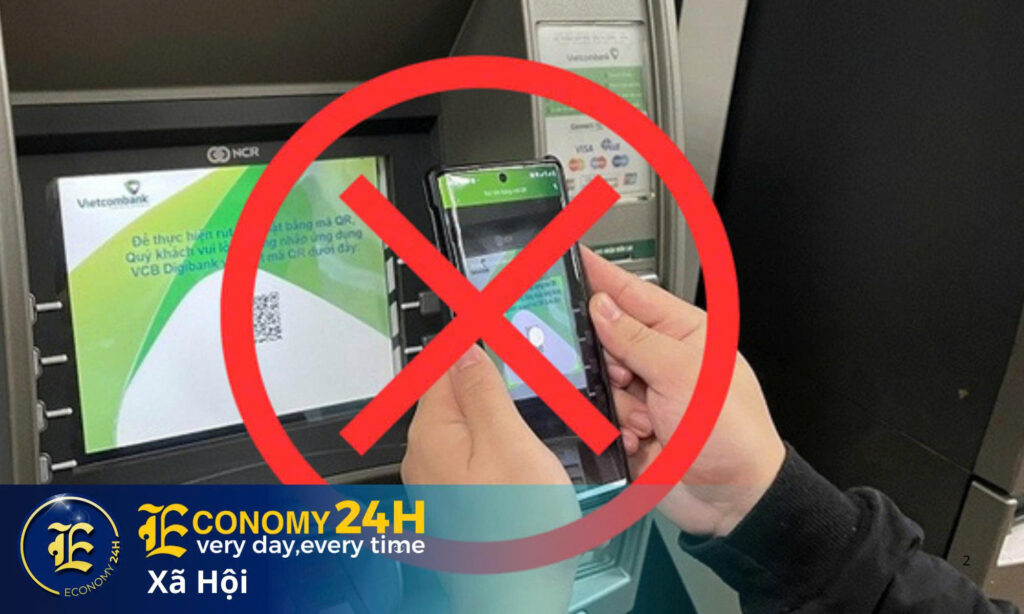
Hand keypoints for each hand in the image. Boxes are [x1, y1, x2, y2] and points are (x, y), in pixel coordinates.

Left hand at [402, 345, 577, 613]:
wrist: (512, 600)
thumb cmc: (514, 533)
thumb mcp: (510, 445)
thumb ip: (485, 392)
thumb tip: (463, 345)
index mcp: (433, 432)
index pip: (442, 363)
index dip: (470, 337)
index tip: (490, 315)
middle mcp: (425, 455)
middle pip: (453, 393)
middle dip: (484, 372)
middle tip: (519, 354)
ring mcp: (439, 481)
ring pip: (466, 424)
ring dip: (494, 406)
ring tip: (528, 394)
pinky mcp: (458, 501)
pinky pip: (474, 453)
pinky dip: (497, 438)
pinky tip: (523, 444)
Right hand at [583, 248, 785, 536]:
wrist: (734, 501)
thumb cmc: (732, 433)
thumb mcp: (684, 374)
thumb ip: (636, 339)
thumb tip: (602, 307)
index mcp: (684, 332)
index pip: (632, 293)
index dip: (600, 276)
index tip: (567, 254)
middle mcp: (661, 360)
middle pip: (606, 339)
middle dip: (608, 360)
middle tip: (625, 377)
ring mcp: (646, 394)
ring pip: (599, 381)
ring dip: (618, 404)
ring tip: (647, 420)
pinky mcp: (630, 427)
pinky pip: (599, 417)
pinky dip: (614, 430)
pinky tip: (640, 440)